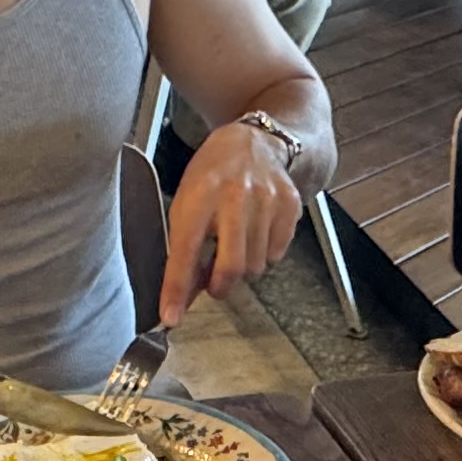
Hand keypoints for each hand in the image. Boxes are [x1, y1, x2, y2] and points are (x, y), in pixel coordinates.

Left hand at [162, 115, 305, 321]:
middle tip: (214, 284)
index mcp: (200, 195)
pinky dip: (265, 252)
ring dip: (244, 266)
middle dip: (220, 286)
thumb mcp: (187, 201)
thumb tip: (181, 298)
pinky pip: (278, 253)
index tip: (171, 317)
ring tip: (236, 241)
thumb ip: (184, 247)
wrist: (256, 143)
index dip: (177, 288)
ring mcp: (267, 200)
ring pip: (257, 266)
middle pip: (231, 267)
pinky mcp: (290, 205)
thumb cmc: (214, 174)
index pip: (185, 251)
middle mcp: (236, 196)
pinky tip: (256, 229)